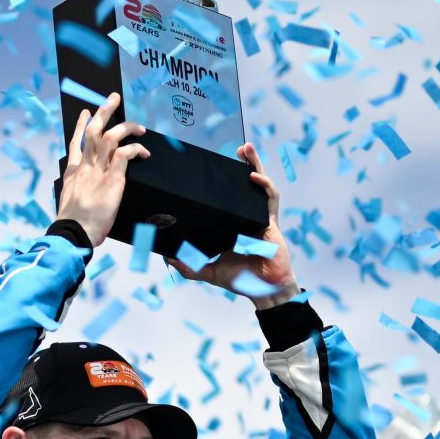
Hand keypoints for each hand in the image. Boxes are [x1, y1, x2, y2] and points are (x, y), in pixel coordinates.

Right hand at [56, 92, 147, 246]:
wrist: (74, 232)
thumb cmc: (73, 225)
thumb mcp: (70, 203)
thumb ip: (78, 192)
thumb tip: (85, 195)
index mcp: (73, 173)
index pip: (75, 143)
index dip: (80, 126)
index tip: (86, 114)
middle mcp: (85, 166)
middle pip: (94, 130)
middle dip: (104, 111)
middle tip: (113, 98)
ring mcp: (99, 170)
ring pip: (111, 136)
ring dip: (127, 127)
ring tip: (140, 127)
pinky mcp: (113, 179)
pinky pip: (126, 154)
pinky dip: (136, 149)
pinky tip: (144, 152)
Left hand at [169, 143, 295, 304]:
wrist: (263, 290)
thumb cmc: (241, 279)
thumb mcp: (208, 271)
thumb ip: (189, 265)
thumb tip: (168, 258)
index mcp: (234, 222)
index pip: (230, 196)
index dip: (225, 179)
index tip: (212, 165)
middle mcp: (248, 215)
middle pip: (247, 184)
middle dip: (245, 162)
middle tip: (237, 148)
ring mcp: (261, 217)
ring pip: (261, 184)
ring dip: (255, 164)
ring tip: (246, 149)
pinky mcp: (271, 222)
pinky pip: (270, 199)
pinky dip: (264, 186)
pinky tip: (254, 177)